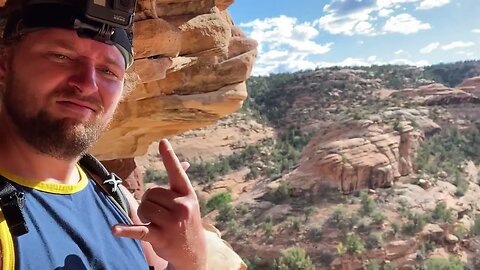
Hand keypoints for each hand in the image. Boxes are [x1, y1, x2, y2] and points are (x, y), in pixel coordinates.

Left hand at [113, 139, 206, 269]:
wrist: (194, 252)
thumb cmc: (187, 221)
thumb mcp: (188, 201)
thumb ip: (181, 182)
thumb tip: (184, 162)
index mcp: (188, 194)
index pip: (176, 172)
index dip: (169, 157)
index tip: (162, 141)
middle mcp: (182, 207)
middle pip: (150, 192)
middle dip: (149, 201)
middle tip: (159, 213)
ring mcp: (172, 223)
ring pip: (143, 207)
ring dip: (143, 214)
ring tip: (155, 222)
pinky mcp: (161, 237)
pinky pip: (140, 230)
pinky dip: (126, 230)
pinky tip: (114, 229)